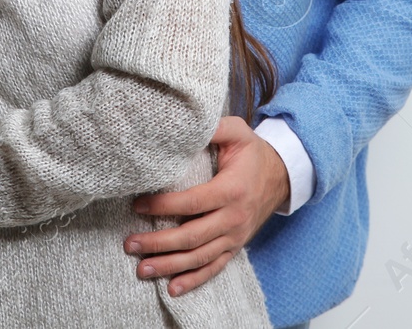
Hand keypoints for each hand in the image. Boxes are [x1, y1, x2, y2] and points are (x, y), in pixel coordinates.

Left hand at [123, 116, 290, 296]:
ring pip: (200, 257)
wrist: (281, 175)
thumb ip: (213, 128)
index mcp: (232, 190)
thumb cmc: (253, 152)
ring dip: (170, 265)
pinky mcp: (236, 246)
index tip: (138, 205)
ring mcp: (235, 236)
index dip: (164, 205)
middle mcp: (234, 217)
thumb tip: (183, 124)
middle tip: (130, 244)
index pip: (192, 202)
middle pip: (192, 236)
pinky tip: (172, 288)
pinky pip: (214, 268)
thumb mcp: (237, 132)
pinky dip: (193, 280)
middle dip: (159, 243)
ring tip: (142, 268)